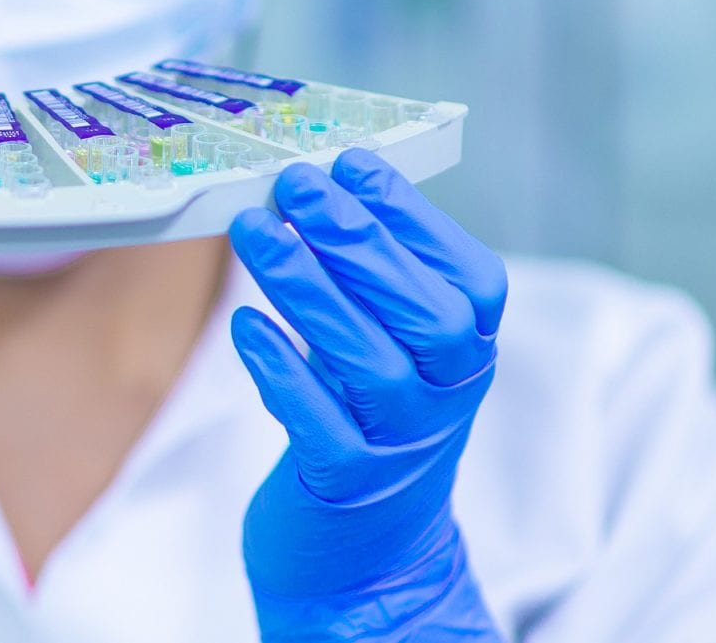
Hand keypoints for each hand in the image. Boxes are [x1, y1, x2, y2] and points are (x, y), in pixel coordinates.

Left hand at [229, 148, 506, 641]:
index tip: (351, 163)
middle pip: (424, 316)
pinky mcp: (346, 484)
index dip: (411, 216)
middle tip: (295, 185)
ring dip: (308, 289)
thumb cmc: (367, 417)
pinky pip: (318, 424)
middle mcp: (449, 396)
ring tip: (256, 233)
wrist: (367, 552)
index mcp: (469, 350)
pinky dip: (281, 370)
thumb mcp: (390, 343)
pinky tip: (245, 325)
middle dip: (357, 242)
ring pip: (369, 363)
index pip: (467, 276)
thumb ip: (370, 277)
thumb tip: (318, 185)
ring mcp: (402, 444)